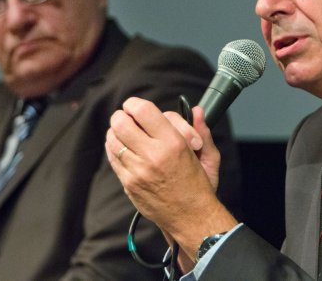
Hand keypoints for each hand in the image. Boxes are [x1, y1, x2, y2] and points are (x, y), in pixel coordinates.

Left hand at [106, 97, 235, 251]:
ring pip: (112, 138)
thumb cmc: (200, 186)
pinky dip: (116, 148)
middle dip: (124, 116)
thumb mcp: (209, 156)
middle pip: (120, 122)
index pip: (142, 110)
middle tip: (132, 119)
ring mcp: (137, 171)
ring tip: (129, 134)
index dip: (135, 104)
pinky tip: (126, 148)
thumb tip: (197, 110)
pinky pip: (112, 156)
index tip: (137, 107)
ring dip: (118, 132)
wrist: (190, 217)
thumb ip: (202, 130)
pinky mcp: (128, 183)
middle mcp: (153, 155)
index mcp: (174, 143)